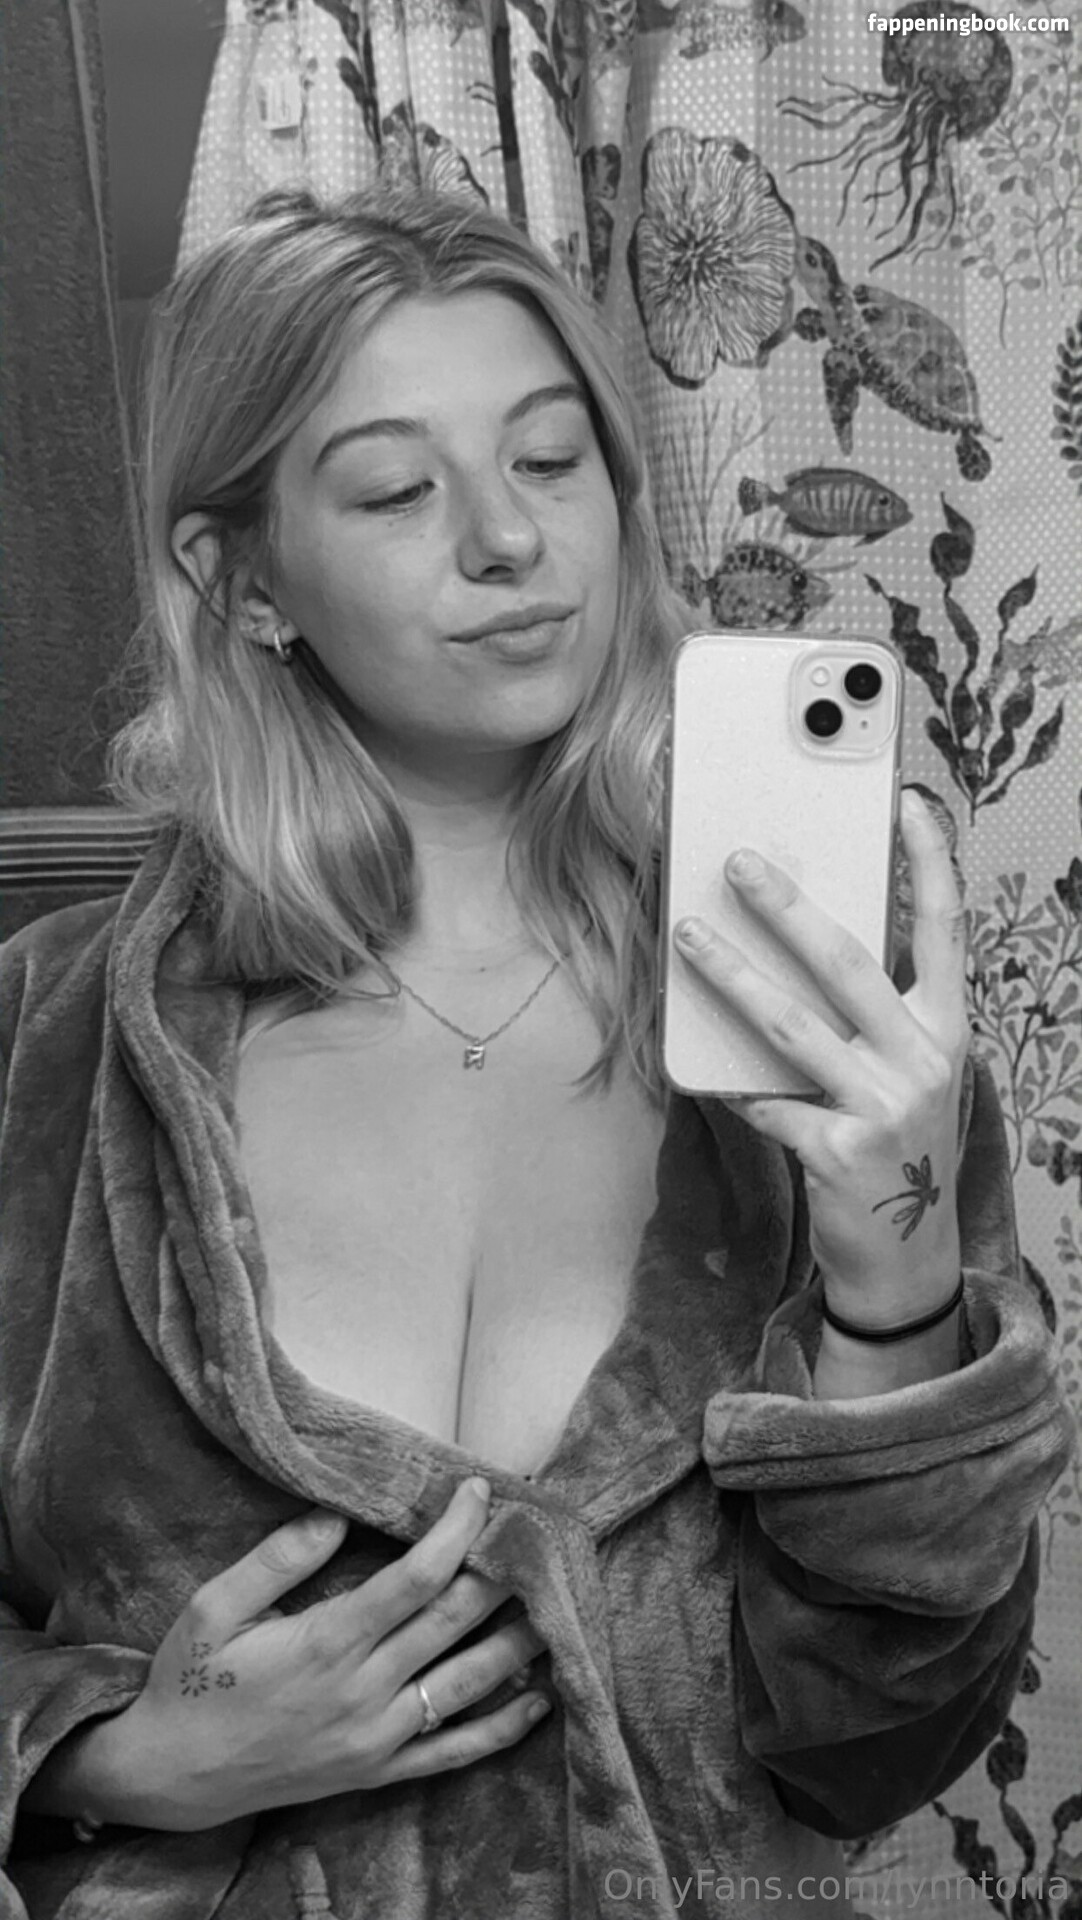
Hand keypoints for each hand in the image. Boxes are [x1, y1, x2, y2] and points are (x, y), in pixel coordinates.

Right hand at [82, 1480, 549, 1830]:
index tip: (479, 1492)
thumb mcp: (215, 1606)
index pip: (416, 1578)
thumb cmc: (193, 1680)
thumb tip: (337, 1514)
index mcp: (326, 1642)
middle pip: (455, 1622)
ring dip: (517, 1640)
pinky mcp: (378, 1772)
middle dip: (500, 1571)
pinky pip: (455, 1751)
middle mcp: (362, 1691)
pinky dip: (504, 1726)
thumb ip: (279, 1557)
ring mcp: (376, 1738)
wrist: (173, 1776)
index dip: (457, 1531)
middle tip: (531, 1532)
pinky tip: (538, 1697)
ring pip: (468, 1683)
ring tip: (553, 1599)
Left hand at [673, 788, 969, 1326]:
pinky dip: (728, 1081)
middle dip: (787, 906)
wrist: (907, 1260)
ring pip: (791, 1023)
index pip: (948, 928)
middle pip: (847, 962)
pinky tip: (696, 1065)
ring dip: (731, 975)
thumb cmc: (896, 1146)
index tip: (910, 802)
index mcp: (948, 1030)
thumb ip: (874, 1016)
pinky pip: (764, 1099)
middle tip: (740, 863)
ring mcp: (883, 1105)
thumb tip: (796, 943)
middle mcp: (924, 1060)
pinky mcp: (838, 1149)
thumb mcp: (908, 1074)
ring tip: (687, 935)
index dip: (931, 862)